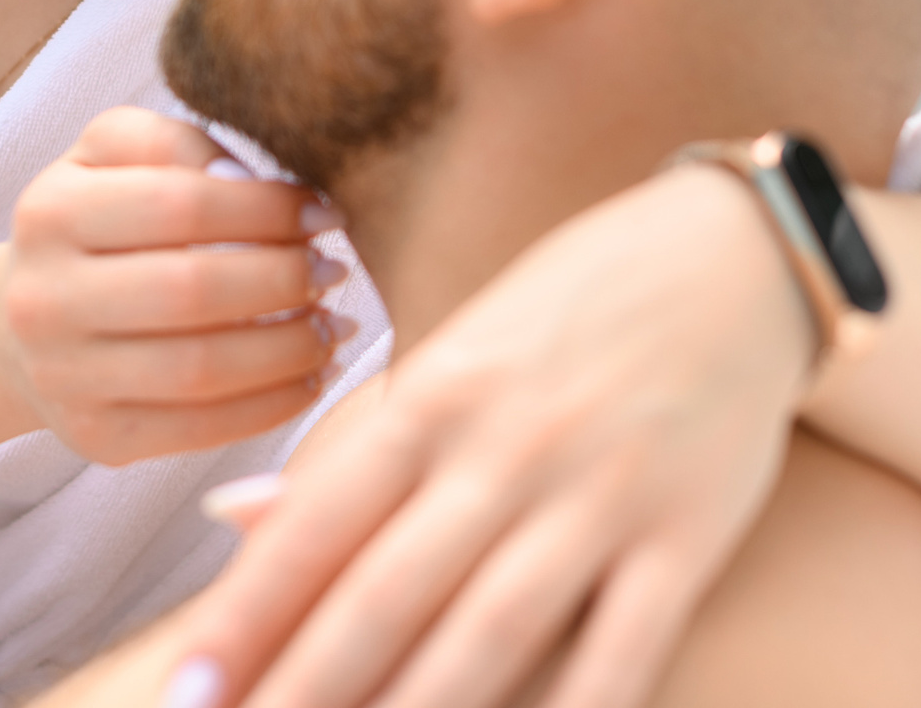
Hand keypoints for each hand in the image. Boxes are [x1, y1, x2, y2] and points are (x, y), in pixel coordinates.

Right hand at [0, 106, 352, 463]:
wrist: (22, 324)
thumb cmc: (96, 222)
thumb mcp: (112, 155)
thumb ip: (176, 143)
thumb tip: (254, 180)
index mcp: (49, 212)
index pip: (180, 204)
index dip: (267, 208)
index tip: (324, 213)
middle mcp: (42, 299)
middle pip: (192, 290)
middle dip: (284, 280)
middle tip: (332, 271)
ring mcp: (63, 378)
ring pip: (201, 370)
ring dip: (290, 348)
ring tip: (333, 326)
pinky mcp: (96, 437)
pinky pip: (201, 430)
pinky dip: (273, 404)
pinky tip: (311, 375)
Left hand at [165, 162, 814, 707]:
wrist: (732, 256)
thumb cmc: (569, 311)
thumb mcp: (449, 357)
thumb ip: (349, 452)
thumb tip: (226, 518)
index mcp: (431, 398)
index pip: (316, 526)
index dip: (244, 618)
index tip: (187, 691)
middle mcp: (504, 449)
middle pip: (385, 596)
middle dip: (305, 688)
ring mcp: (598, 495)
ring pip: (489, 634)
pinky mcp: (685, 537)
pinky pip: (622, 652)